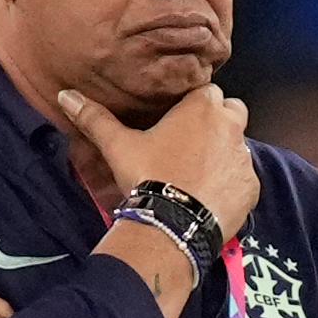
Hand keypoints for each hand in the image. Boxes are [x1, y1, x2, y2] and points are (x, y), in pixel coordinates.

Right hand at [58, 81, 258, 239]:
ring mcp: (244, 158)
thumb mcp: (118, 146)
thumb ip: (94, 118)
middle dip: (218, 122)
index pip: (206, 91)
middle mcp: (231, 126)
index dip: (193, 105)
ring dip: (224, 154)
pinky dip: (232, 185)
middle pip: (231, 112)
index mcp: (203, 106)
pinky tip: (210, 197)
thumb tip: (65, 95)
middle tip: (192, 144)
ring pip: (239, 146)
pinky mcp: (252, 188)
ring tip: (199, 175)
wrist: (172, 226)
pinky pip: (245, 179)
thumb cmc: (147, 177)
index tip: (179, 122)